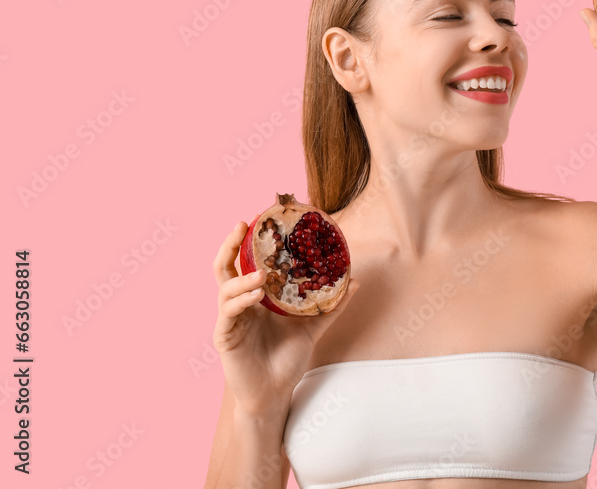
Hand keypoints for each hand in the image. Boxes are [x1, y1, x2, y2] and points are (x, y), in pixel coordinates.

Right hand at [212, 221, 360, 416]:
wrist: (275, 394)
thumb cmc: (288, 360)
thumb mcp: (313, 326)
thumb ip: (332, 305)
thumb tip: (355, 281)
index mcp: (255, 298)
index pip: (245, 263)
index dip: (248, 241)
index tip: (260, 219)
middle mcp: (239, 304)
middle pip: (224, 267)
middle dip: (231, 245)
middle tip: (242, 225)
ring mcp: (229, 319)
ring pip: (225, 288)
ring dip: (243, 278)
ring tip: (262, 275)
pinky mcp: (225, 337)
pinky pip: (229, 313)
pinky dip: (242, 301)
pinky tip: (258, 296)